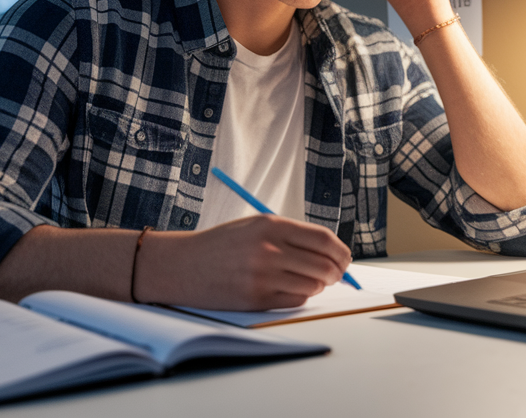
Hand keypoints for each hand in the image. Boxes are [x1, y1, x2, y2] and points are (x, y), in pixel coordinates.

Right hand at [133, 215, 351, 309]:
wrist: (182, 265)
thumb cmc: (220, 245)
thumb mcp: (254, 226)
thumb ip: (289, 236)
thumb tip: (329, 253)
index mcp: (270, 225)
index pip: (323, 239)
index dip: (340, 251)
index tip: (344, 258)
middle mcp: (269, 249)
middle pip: (323, 264)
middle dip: (336, 272)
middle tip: (336, 275)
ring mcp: (263, 275)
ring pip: (312, 285)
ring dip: (317, 285)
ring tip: (309, 281)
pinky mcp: (256, 298)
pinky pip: (295, 300)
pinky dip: (300, 296)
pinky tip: (290, 289)